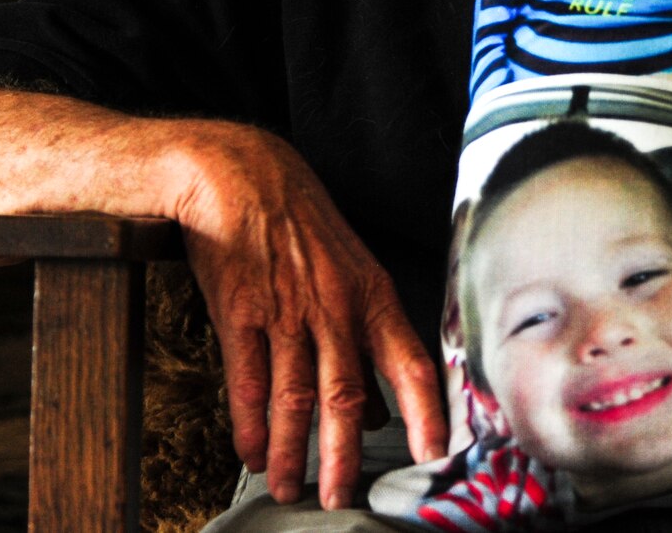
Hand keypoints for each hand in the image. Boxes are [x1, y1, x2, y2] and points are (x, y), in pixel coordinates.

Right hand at [168, 124, 446, 509]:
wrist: (237, 172)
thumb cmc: (297, 221)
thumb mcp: (348, 266)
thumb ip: (366, 332)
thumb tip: (382, 401)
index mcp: (370, 294)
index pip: (409, 362)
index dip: (425, 412)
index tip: (434, 456)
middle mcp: (334, 307)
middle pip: (345, 395)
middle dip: (344, 455)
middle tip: (342, 499)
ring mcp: (286, 310)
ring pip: (294, 397)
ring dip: (292, 451)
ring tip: (290, 488)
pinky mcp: (239, 311)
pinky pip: (248, 378)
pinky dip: (250, 422)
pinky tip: (252, 452)